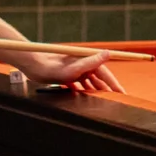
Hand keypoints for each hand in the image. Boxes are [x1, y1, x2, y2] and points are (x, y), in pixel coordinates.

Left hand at [8, 48, 122, 92]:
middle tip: (115, 101)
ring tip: (102, 102)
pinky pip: (78, 85)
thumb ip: (91, 62)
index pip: (106, 74)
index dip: (115, 85)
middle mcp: (83, 64)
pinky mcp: (66, 75)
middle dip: (107, 89)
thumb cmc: (52, 67)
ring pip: (89, 83)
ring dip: (95, 91)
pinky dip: (82, 91)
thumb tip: (108, 53)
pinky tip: (84, 98)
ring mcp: (75, 70)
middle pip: (99, 79)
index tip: (123, 94)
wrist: (32, 66)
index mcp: (87, 60)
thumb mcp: (74, 68)